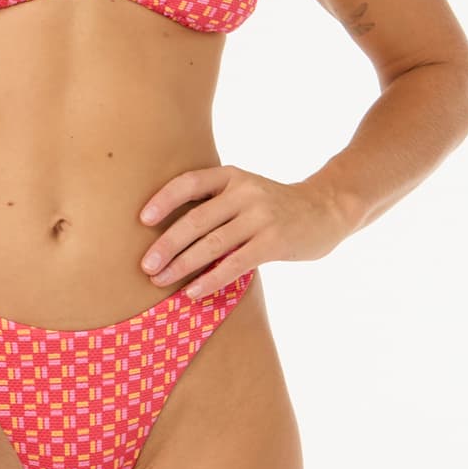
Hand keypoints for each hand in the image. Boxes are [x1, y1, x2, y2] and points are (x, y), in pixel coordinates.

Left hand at [137, 164, 350, 299]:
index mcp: (232, 175)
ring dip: (183, 266)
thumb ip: (216, 202)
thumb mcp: (246, 189)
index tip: (142, 220)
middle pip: (196, 219)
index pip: (189, 183)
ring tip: (161, 280)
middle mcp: (244, 192)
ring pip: (212, 244)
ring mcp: (261, 217)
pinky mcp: (274, 242)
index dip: (164, 200)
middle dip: (167, 245)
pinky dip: (211, 280)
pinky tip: (194, 292)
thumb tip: (169, 232)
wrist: (325, 209)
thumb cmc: (274, 205)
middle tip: (146, 265)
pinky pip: (235, 264)